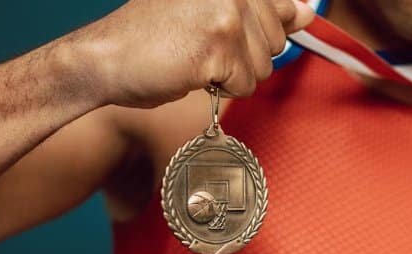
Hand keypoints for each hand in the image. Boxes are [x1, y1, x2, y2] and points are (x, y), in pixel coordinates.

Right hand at [67, 0, 315, 107]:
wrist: (105, 58)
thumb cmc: (152, 37)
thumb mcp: (210, 11)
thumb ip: (261, 11)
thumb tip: (307, 12)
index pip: (283, 6)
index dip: (262, 30)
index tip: (228, 36)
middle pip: (276, 40)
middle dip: (244, 55)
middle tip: (201, 47)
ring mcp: (226, 13)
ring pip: (263, 65)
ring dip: (232, 74)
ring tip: (194, 58)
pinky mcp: (218, 47)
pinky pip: (245, 84)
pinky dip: (220, 88)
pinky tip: (190, 71)